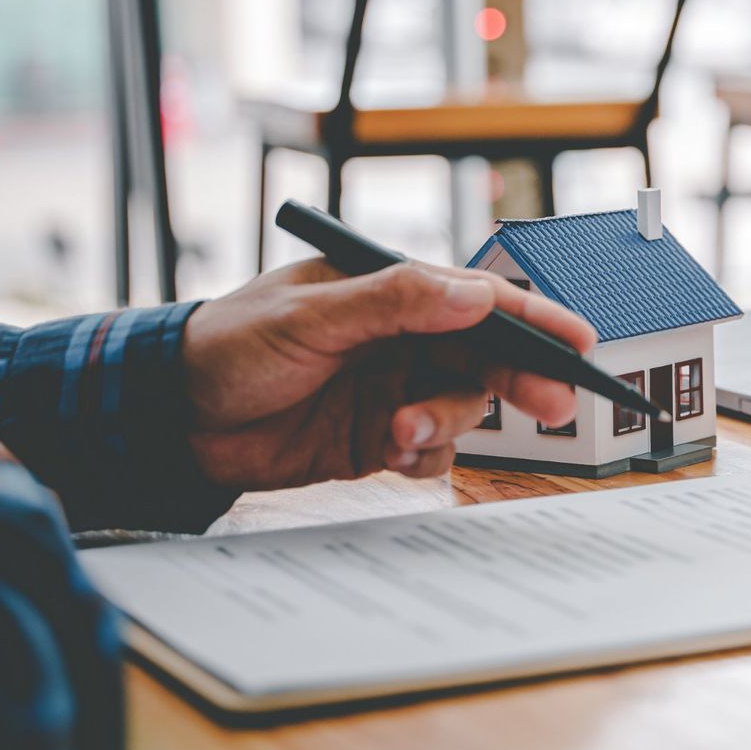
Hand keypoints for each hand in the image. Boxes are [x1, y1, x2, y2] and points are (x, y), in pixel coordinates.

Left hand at [182, 259, 597, 487]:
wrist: (169, 421)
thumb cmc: (227, 346)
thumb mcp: (309, 316)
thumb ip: (392, 302)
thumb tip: (472, 293)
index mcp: (388, 292)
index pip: (477, 299)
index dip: (535, 318)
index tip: (581, 341)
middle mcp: (400, 339)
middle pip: (486, 356)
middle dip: (520, 382)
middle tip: (552, 406)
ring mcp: (392, 389)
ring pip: (461, 407)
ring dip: (448, 425)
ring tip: (402, 436)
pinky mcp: (377, 439)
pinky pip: (430, 451)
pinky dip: (424, 457)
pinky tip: (392, 456)